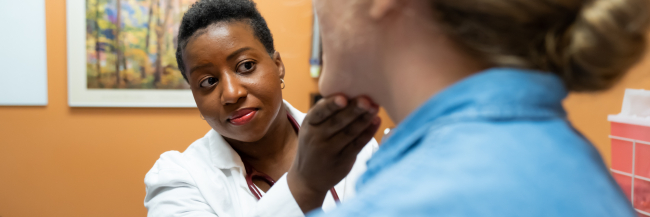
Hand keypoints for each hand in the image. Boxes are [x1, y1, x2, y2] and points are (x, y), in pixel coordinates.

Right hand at [287, 95, 380, 212]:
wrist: (308, 178)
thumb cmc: (313, 145)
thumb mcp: (310, 128)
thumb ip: (325, 113)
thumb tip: (350, 91)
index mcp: (309, 124)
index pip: (320, 112)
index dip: (331, 104)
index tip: (343, 97)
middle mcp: (317, 137)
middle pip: (338, 122)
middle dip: (353, 110)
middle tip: (367, 99)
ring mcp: (330, 151)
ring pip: (350, 133)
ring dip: (364, 119)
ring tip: (375, 108)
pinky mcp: (342, 161)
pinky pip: (357, 145)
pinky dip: (368, 132)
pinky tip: (376, 122)